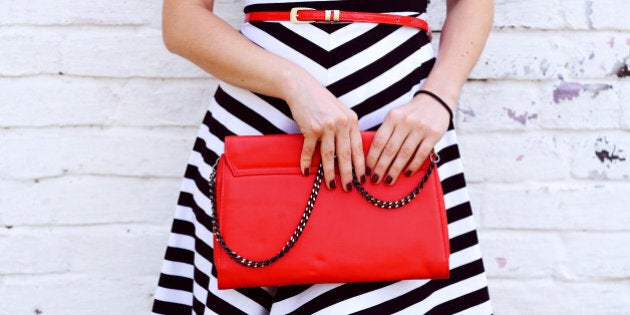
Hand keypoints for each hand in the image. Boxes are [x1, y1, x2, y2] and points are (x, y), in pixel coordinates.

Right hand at [284, 76, 365, 191]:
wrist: (301, 87)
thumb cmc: (320, 101)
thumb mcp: (340, 111)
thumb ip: (347, 128)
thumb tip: (350, 150)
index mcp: (352, 120)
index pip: (359, 147)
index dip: (361, 165)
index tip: (363, 178)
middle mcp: (342, 123)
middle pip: (346, 154)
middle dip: (348, 174)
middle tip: (349, 188)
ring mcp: (327, 126)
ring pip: (330, 155)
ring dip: (330, 172)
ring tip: (331, 185)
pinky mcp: (311, 128)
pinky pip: (310, 150)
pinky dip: (307, 162)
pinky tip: (306, 171)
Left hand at [365, 93, 451, 184]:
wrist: (436, 101)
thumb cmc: (411, 113)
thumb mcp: (396, 116)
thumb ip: (387, 132)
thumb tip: (374, 157)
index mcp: (393, 117)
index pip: (379, 140)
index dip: (372, 157)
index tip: (367, 170)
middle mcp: (405, 122)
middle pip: (390, 149)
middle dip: (381, 167)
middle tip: (375, 180)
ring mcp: (420, 128)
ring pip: (405, 153)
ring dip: (395, 169)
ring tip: (388, 180)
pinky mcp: (433, 134)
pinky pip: (421, 154)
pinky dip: (413, 165)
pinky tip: (407, 173)